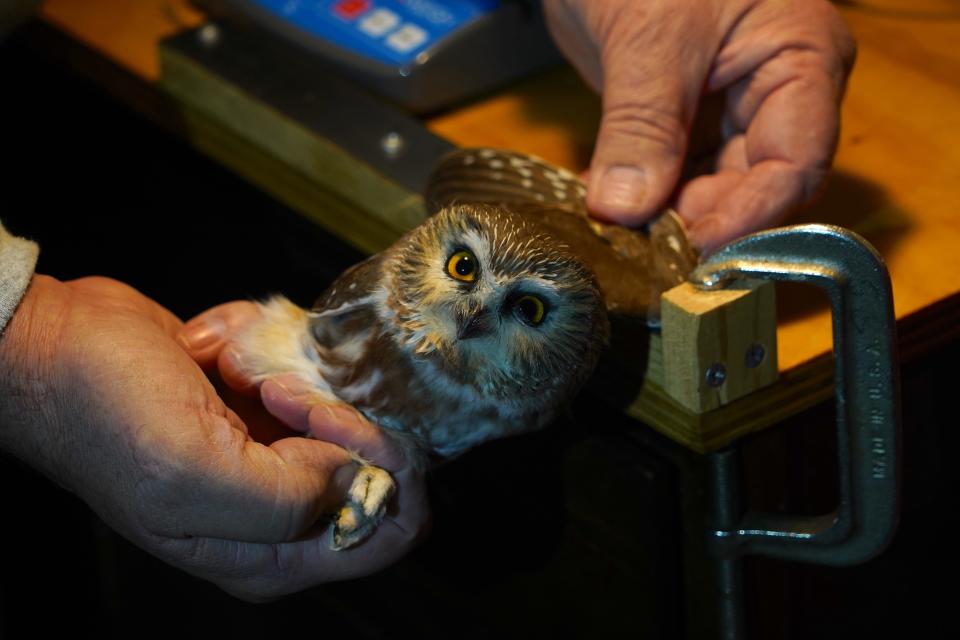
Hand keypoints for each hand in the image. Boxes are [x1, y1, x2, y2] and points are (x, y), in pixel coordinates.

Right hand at [0, 276, 426, 599]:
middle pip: (376, 469)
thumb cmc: (105, 412)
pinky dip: (270, 350)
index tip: (342, 425)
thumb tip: (356, 475)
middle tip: (277, 389)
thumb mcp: (189, 472)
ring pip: (347, 413)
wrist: (56, 347)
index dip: (386, 475)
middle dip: (336, 415)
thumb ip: (288, 497)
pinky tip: (219, 356)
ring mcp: (274, 459)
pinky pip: (308, 372)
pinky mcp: (264, 411)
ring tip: (234, 373)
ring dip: (294, 375)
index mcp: (267, 555)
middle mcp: (279, 514)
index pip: (384, 536)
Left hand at [543, 0, 855, 251]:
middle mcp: (775, 94)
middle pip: (754, 188)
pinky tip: (611, 212)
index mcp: (800, 61)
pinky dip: (644, 198)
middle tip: (644, 252)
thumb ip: (641, 125)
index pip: (793, 164)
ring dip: (667, 219)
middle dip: (700, 224)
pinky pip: (673, 175)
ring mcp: (729, 110)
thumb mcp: (649, 37)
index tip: (689, 251)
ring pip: (711, 190)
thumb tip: (626, 210)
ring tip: (622, 237)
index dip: (745, 217)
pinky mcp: (685, 120)